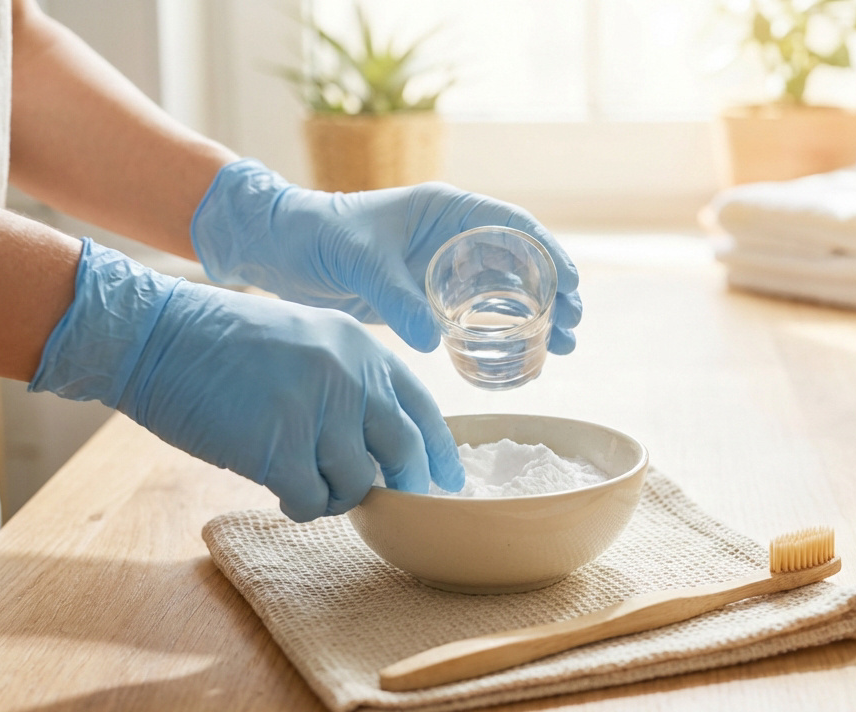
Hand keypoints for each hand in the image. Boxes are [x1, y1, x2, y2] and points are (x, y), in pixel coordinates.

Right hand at [30, 239, 465, 521]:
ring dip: (336, 496)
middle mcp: (348, 375)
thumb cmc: (222, 344)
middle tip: (387, 505)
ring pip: (357, 483)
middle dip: (401, 486)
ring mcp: (316, 410)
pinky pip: (313, 500)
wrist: (155, 336)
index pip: (421, 407)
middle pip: (402, 450)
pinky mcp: (279, 446)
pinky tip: (282, 493)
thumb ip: (349, 382)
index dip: (439, 451)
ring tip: (307, 485)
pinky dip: (302, 506)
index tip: (447, 483)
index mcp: (360, 347)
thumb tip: (380, 446)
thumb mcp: (305, 340)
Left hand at [189, 158, 581, 353]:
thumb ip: (398, 299)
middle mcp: (450, 236)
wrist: (280, 249)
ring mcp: (440, 268)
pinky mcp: (426, 296)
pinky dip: (500, 333)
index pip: (512, 225)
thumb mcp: (361, 263)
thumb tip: (432, 341)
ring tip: (563, 348)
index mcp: (444, 210)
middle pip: (519, 262)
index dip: (548, 252)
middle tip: (575, 328)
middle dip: (554, 292)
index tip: (572, 284)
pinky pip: (474, 314)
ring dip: (535, 317)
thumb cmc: (318, 236)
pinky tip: (519, 358)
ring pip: (503, 291)